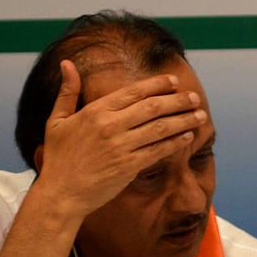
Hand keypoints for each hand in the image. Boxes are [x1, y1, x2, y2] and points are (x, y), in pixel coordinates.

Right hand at [34, 60, 205, 217]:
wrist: (60, 194)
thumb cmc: (59, 157)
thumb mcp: (56, 120)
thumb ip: (67, 92)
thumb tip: (67, 63)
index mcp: (95, 111)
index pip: (134, 92)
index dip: (157, 85)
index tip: (174, 81)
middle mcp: (110, 126)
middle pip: (153, 107)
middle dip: (178, 101)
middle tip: (195, 97)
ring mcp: (121, 146)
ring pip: (160, 128)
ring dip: (184, 120)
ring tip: (200, 115)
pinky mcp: (129, 166)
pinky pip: (158, 150)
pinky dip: (175, 142)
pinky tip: (188, 136)